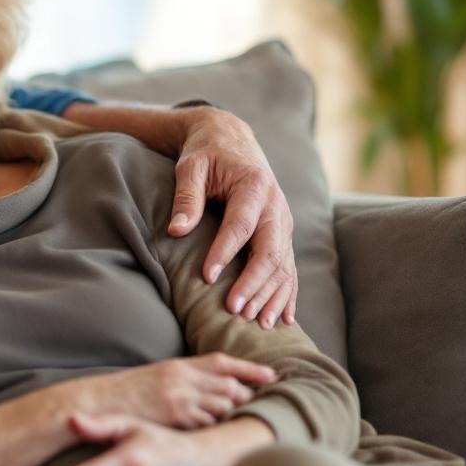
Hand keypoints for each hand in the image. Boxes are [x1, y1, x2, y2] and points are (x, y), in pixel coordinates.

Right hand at [65, 354, 275, 428]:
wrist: (102, 402)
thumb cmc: (130, 391)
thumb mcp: (159, 375)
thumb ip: (186, 377)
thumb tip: (214, 385)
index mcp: (179, 365)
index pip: (222, 362)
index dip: (250, 368)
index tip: (272, 375)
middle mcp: (182, 378)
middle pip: (229, 386)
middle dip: (247, 395)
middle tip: (258, 403)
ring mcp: (179, 398)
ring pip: (223, 405)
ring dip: (233, 413)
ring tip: (240, 419)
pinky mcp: (176, 417)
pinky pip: (207, 423)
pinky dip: (215, 427)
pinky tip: (214, 431)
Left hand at [169, 107, 296, 327]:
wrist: (232, 140)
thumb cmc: (206, 154)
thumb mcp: (191, 167)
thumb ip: (187, 197)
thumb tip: (176, 230)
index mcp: (254, 187)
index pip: (240, 225)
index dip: (225, 252)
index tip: (207, 277)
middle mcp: (277, 207)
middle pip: (270, 250)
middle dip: (254, 283)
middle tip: (235, 310)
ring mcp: (284, 223)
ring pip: (284, 265)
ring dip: (272, 295)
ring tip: (258, 324)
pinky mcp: (284, 235)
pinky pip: (289, 267)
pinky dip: (287, 294)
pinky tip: (284, 319)